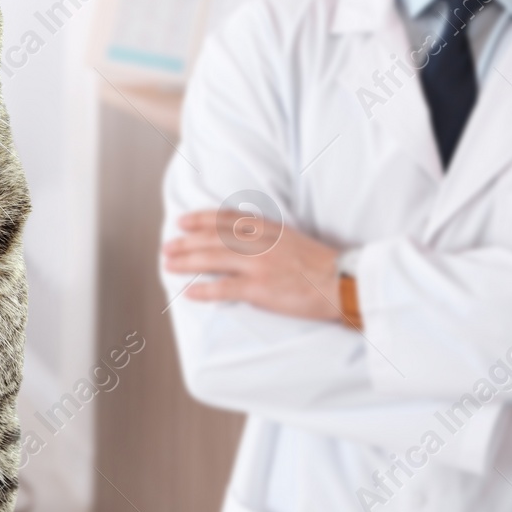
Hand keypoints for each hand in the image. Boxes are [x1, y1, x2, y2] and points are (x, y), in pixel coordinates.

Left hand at [162, 209, 342, 320]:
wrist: (343, 283)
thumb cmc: (321, 265)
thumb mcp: (293, 239)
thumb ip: (267, 236)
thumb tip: (241, 240)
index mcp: (269, 228)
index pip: (227, 218)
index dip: (201, 218)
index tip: (183, 221)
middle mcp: (260, 243)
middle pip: (213, 238)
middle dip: (186, 241)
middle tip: (168, 246)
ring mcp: (259, 265)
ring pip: (213, 259)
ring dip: (187, 262)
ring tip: (169, 265)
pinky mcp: (261, 289)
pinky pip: (224, 289)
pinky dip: (204, 290)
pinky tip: (189, 293)